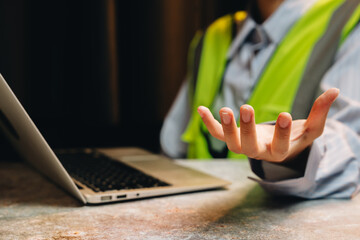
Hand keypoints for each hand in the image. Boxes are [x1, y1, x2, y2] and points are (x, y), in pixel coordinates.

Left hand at [197, 88, 339, 162]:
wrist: (277, 148)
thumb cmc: (295, 138)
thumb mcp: (311, 128)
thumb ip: (320, 112)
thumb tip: (335, 90)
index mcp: (279, 153)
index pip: (280, 146)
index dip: (281, 133)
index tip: (285, 115)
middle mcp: (257, 152)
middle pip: (249, 146)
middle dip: (246, 128)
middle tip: (246, 108)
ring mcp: (242, 146)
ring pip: (230, 142)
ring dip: (225, 127)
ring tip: (224, 109)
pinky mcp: (231, 138)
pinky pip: (216, 134)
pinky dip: (208, 123)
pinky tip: (200, 108)